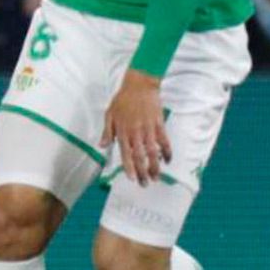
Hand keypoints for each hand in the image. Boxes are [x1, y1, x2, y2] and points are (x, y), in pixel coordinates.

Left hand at [101, 69, 171, 185]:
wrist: (139, 85)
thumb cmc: (122, 99)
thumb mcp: (109, 114)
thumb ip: (106, 132)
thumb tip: (101, 146)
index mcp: (122, 131)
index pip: (125, 154)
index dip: (129, 167)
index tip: (131, 178)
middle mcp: (135, 132)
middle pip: (139, 156)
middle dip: (142, 172)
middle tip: (145, 184)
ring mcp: (148, 128)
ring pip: (152, 152)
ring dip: (155, 166)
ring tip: (156, 177)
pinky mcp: (159, 123)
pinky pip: (164, 141)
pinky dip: (166, 151)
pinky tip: (168, 160)